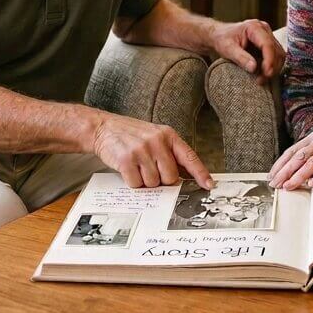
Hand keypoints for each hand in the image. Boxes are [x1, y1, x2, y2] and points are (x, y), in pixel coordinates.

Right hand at [89, 112, 214, 189]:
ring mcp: (142, 150)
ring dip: (145, 181)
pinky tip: (128, 169)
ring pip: (153, 183)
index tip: (209, 184)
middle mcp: (157, 141)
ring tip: (137, 166)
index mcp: (168, 135)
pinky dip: (132, 182)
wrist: (103, 127)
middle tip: (149, 169)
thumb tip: (183, 177)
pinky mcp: (127, 160)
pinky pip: (137, 184)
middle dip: (161, 179)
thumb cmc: (130, 135)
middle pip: (170, 177)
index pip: (189, 157)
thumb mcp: (154, 136)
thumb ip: (169, 153)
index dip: (200, 173)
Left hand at [211, 19, 282, 84]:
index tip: (267, 73)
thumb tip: (254, 68)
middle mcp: (264, 30)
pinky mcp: (268, 44)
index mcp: (254, 27)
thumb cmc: (222, 39)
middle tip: (261, 80)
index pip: (267, 44)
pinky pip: (275, 57)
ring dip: (273, 69)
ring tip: (261, 79)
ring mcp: (268, 36)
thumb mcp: (227, 49)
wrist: (220, 35)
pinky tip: (262, 75)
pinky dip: (271, 67)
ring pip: (279, 54)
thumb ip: (240, 57)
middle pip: (276, 50)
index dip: (269, 60)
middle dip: (272, 67)